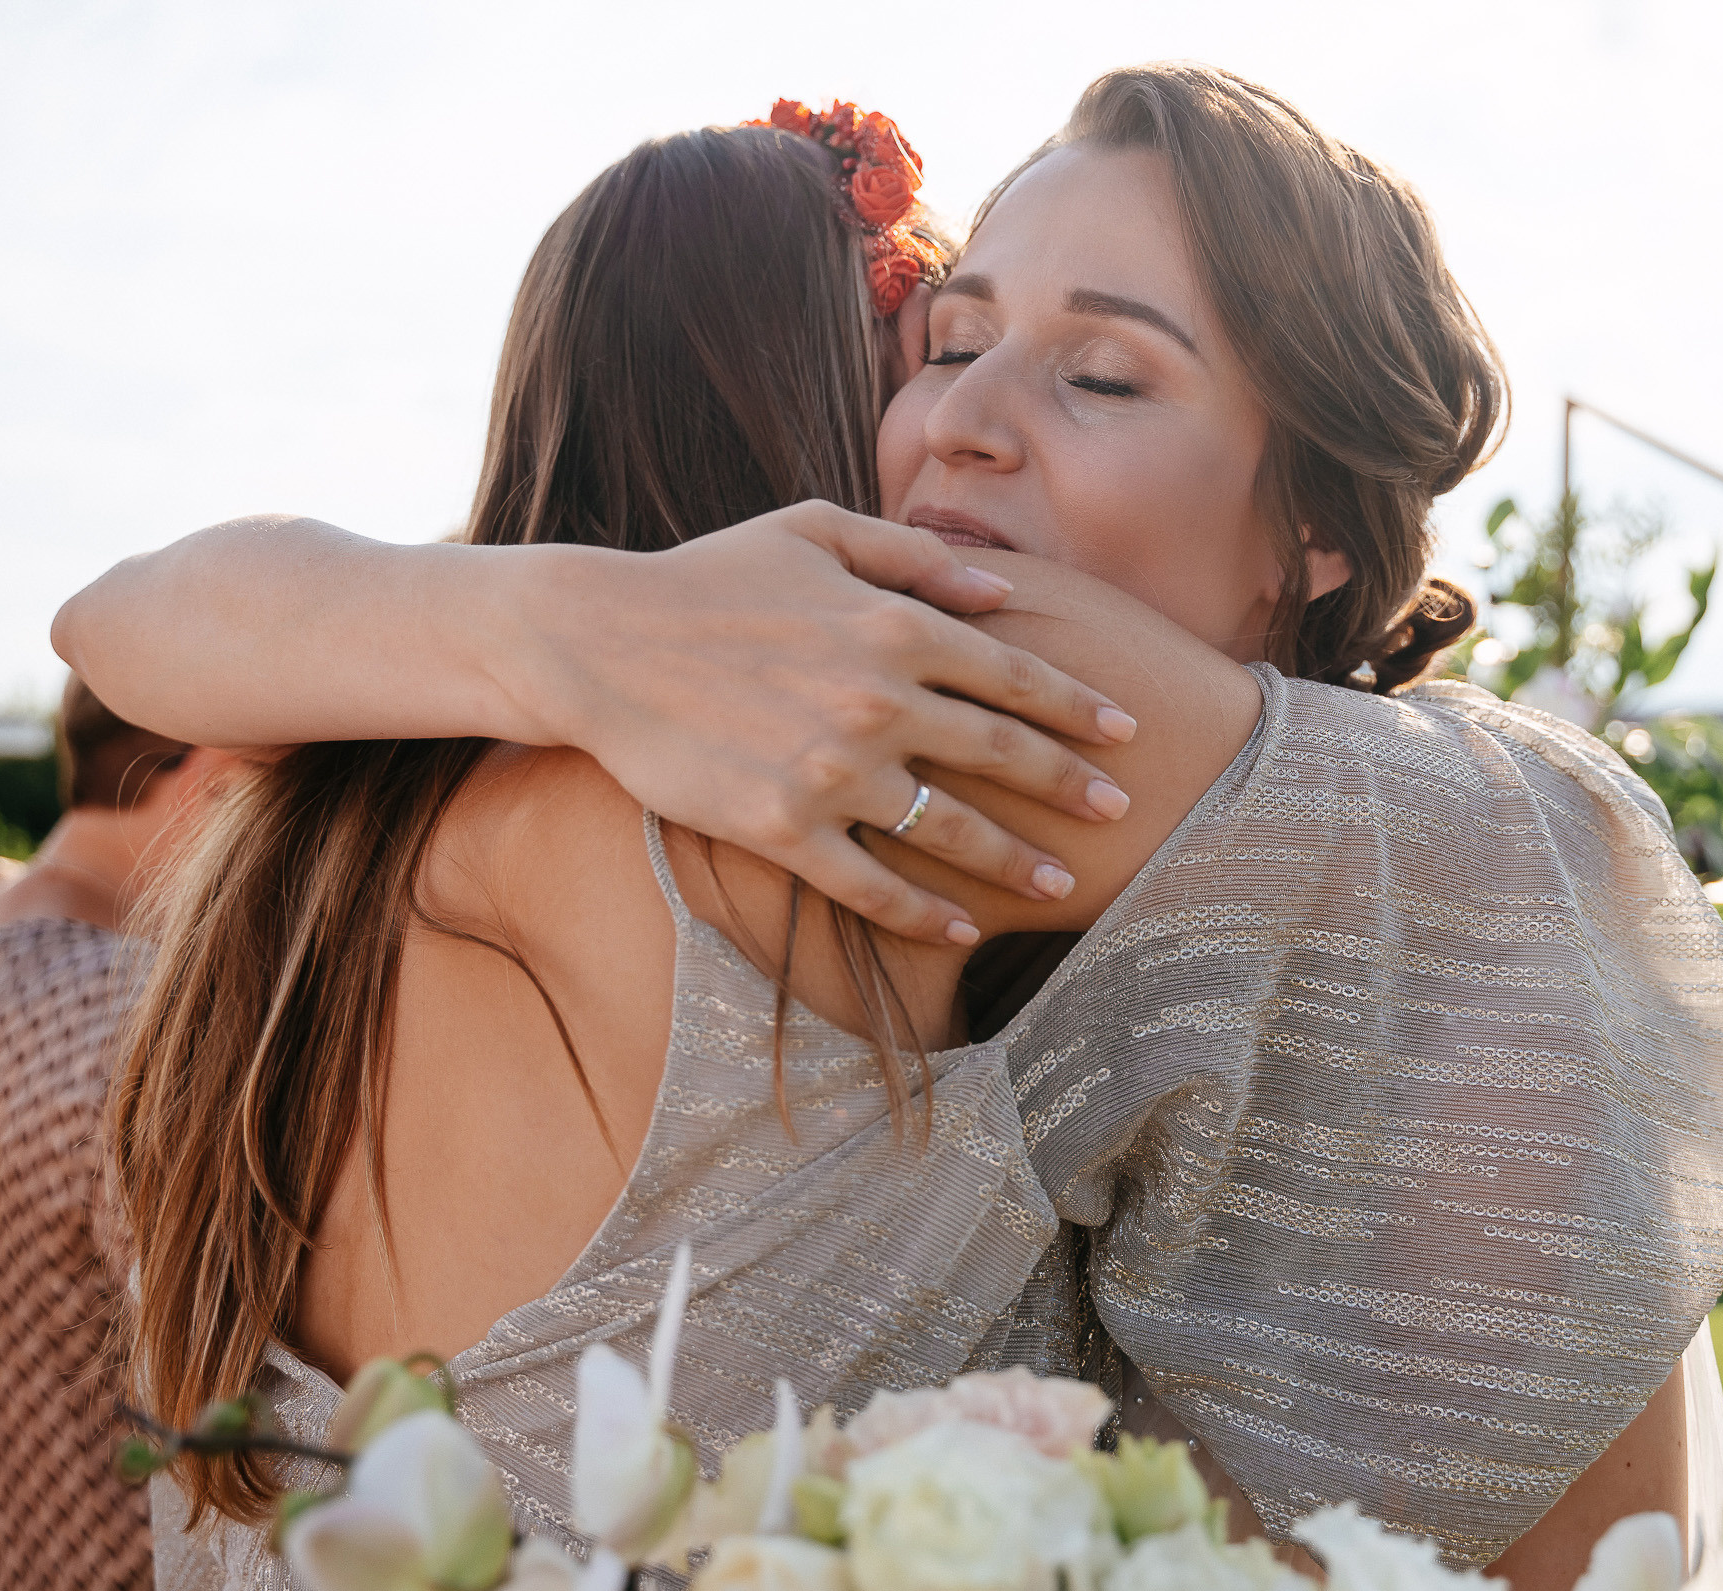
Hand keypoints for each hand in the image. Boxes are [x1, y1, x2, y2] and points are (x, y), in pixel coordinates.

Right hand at [504, 502, 1137, 944]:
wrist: (598, 640)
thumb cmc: (708, 576)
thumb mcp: (814, 530)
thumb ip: (913, 556)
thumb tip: (998, 590)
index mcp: (893, 623)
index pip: (1013, 672)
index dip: (1076, 707)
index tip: (1125, 732)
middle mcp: (879, 700)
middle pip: (1002, 754)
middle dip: (1072, 785)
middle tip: (1121, 811)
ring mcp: (833, 770)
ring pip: (952, 828)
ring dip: (1014, 861)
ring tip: (1058, 884)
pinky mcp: (784, 828)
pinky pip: (874, 884)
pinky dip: (925, 913)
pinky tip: (961, 929)